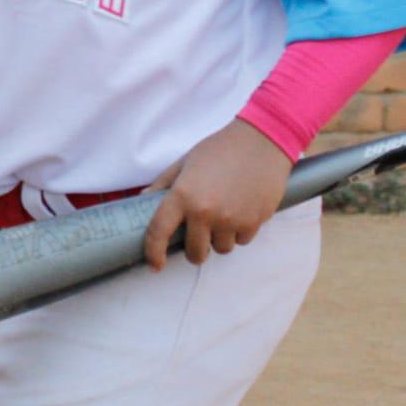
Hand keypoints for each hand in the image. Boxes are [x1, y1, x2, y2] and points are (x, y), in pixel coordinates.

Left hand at [141, 120, 292, 270]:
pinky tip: (241, 211)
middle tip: (198, 236)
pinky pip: (242, 240)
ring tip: (224, 216)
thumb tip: (143, 200)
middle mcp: (205, 212)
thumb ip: (164, 184)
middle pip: (196, 253)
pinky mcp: (254, 222)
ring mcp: (231, 220)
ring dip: (219, 239)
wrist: (262, 141)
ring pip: (221, 249)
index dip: (154, 253)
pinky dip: (239, 232)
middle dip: (195, 250)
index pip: (159, 231)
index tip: (155, 264)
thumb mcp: (186, 162)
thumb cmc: (220, 148)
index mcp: (183, 195)